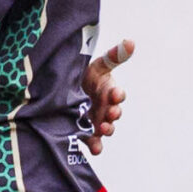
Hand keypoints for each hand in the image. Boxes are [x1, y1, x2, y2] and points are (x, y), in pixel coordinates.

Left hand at [81, 37, 133, 152]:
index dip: (117, 94)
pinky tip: (95, 149)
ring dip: (107, 130)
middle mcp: (105, 108)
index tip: (115, 93)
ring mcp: (96, 121)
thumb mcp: (96, 65)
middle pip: (113, 114)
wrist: (61, 91)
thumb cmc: (84, 76)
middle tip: (111, 113)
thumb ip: (112, 56)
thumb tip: (131, 42)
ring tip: (103, 128)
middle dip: (113, 114)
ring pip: (106, 128)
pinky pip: (93, 142)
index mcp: (109, 92)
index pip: (117, 94)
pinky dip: (96, 146)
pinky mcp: (85, 132)